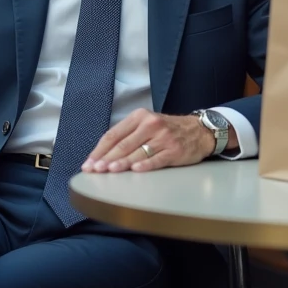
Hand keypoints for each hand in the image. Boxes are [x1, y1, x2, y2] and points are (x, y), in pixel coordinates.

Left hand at [82, 108, 217, 172]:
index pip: (114, 134)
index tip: (89, 162)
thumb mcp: (146, 124)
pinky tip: (135, 170)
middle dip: (107, 158)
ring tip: (109, 170)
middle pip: (123, 144)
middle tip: (95, 169)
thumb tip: (103, 154)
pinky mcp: (175, 150)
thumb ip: (127, 135)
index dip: (99, 150)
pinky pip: (157, 159)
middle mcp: (150, 125)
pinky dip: (146, 165)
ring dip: (122, 162)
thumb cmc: (167, 130)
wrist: (198, 130)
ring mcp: (163, 138)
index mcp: (139, 117)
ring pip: (138, 152)